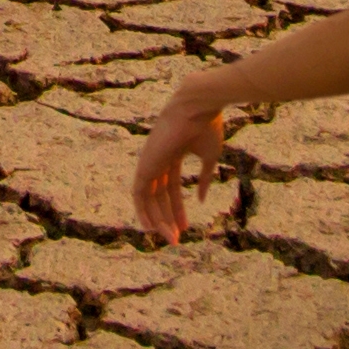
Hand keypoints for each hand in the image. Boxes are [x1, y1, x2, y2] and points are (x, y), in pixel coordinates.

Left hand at [128, 81, 234, 244]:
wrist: (198, 108)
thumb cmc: (207, 127)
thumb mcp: (209, 158)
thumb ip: (204, 179)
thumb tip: (202, 200)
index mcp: (174, 154)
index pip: (172, 188)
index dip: (178, 209)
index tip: (185, 227)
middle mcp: (159, 159)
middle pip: (160, 196)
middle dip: (168, 218)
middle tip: (176, 239)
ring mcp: (150, 161)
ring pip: (149, 198)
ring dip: (158, 219)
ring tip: (170, 238)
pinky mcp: (145, 164)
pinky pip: (139, 193)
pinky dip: (142, 210)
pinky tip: (150, 226)